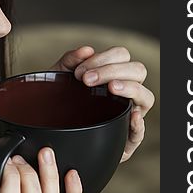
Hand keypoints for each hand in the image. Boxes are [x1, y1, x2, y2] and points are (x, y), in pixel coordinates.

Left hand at [50, 45, 154, 161]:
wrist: (46, 131)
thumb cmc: (55, 103)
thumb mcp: (57, 79)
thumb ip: (69, 62)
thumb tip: (86, 50)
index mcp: (112, 75)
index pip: (122, 57)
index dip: (104, 58)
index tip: (79, 70)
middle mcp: (125, 94)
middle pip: (138, 71)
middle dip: (113, 70)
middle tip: (87, 79)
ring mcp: (127, 116)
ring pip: (146, 97)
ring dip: (130, 88)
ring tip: (111, 88)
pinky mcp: (124, 142)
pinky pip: (139, 133)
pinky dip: (139, 124)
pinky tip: (132, 115)